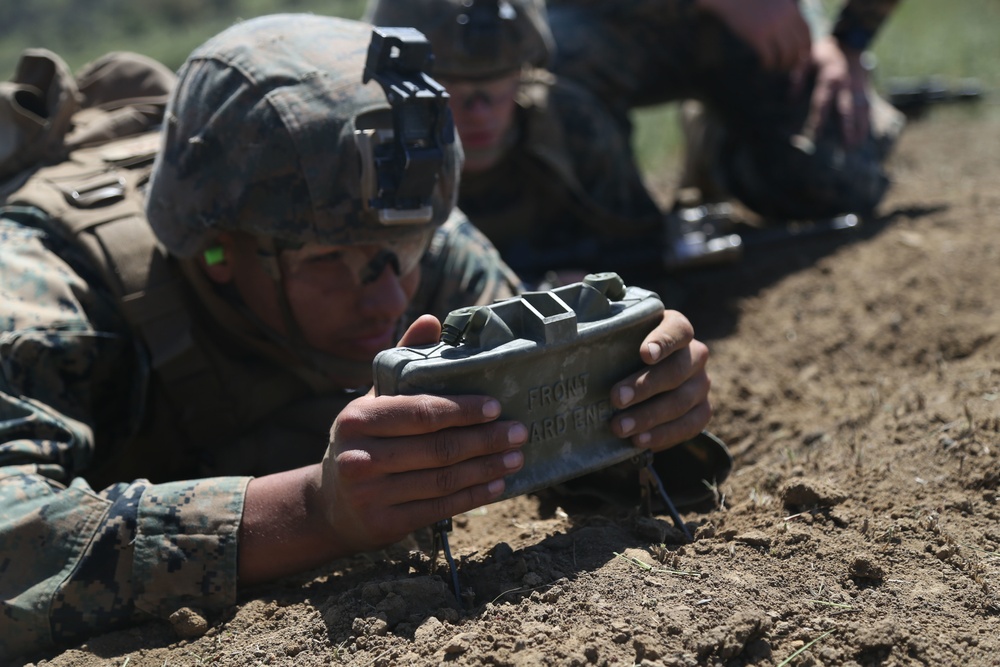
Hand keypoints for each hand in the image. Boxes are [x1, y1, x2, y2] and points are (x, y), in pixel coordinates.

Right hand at [319, 314, 526, 553]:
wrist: (331, 505)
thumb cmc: (363, 440)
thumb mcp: (375, 400)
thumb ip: (404, 360)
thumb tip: (432, 320)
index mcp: (358, 418)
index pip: (421, 412)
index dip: (463, 410)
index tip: (497, 407)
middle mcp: (359, 457)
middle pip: (437, 449)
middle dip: (485, 440)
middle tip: (518, 432)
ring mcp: (369, 495)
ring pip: (443, 481)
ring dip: (486, 469)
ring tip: (515, 458)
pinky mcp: (383, 524)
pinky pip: (438, 508)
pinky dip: (472, 496)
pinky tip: (496, 485)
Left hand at [608, 309, 711, 450]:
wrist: (639, 381)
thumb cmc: (623, 354)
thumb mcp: (617, 338)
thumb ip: (607, 336)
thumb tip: (572, 336)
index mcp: (675, 328)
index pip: (677, 330)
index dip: (663, 341)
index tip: (645, 354)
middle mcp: (695, 355)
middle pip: (677, 369)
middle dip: (645, 386)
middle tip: (616, 398)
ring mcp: (701, 384)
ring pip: (682, 401)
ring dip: (649, 416)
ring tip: (620, 427)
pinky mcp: (702, 411)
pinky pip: (690, 426)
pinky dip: (663, 435)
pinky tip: (639, 440)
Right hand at [698, 0, 811, 70]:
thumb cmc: (751, 2)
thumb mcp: (775, 3)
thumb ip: (786, 13)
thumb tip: (792, 34)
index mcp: (790, 10)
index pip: (806, 32)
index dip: (807, 47)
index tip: (803, 56)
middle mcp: (784, 19)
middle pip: (798, 46)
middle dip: (795, 60)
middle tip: (788, 67)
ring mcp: (772, 28)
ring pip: (786, 54)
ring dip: (783, 65)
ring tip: (776, 67)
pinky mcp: (758, 36)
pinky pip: (770, 57)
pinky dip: (769, 65)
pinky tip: (765, 66)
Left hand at [800, 36, 870, 146]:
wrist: (851, 41)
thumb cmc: (824, 52)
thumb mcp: (806, 59)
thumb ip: (797, 78)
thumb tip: (790, 101)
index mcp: (829, 78)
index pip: (823, 103)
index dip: (819, 120)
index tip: (815, 136)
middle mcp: (846, 85)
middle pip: (847, 110)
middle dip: (846, 129)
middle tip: (845, 147)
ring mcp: (858, 88)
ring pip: (860, 112)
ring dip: (859, 130)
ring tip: (854, 147)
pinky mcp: (865, 90)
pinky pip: (866, 108)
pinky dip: (865, 123)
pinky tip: (863, 137)